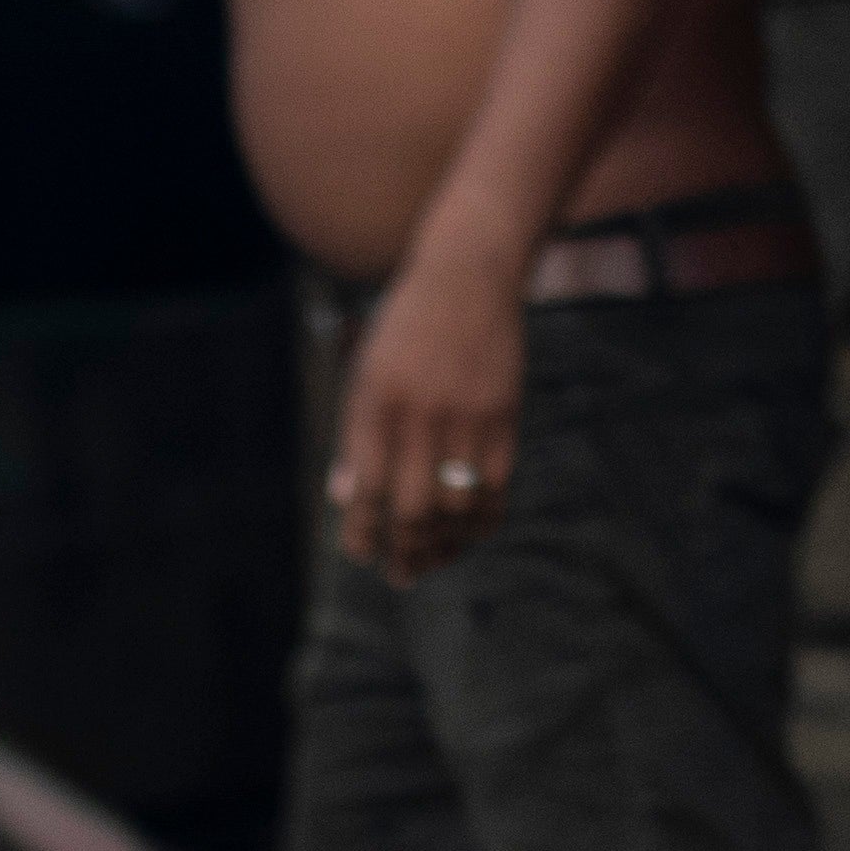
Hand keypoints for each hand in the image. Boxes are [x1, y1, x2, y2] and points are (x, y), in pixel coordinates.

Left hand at [325, 247, 527, 580]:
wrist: (467, 275)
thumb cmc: (406, 329)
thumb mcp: (366, 372)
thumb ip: (357, 436)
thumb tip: (345, 498)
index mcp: (375, 403)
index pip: (366, 488)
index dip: (362, 533)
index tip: (361, 555)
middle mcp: (419, 412)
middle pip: (412, 509)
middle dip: (404, 552)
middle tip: (400, 575)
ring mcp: (465, 415)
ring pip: (456, 505)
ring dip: (444, 544)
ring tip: (432, 560)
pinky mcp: (503, 414)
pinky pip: (495, 486)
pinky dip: (482, 519)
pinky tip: (469, 533)